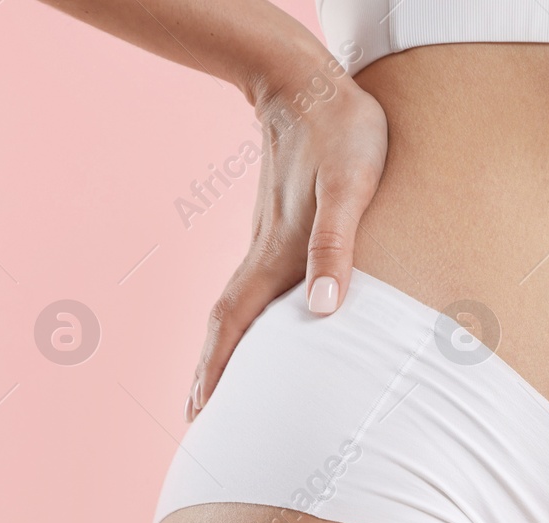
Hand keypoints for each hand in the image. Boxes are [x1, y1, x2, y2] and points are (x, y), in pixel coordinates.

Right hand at [186, 56, 387, 419]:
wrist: (307, 81)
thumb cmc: (340, 131)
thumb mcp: (350, 186)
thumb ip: (336, 244)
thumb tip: (324, 311)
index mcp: (276, 254)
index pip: (235, 325)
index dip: (217, 370)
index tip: (200, 412)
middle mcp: (264, 252)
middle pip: (227, 324)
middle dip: (212, 371)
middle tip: (199, 415)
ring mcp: (267, 239)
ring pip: (240, 306)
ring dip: (227, 347)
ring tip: (223, 384)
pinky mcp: (279, 226)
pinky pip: (257, 286)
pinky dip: (250, 318)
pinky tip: (263, 326)